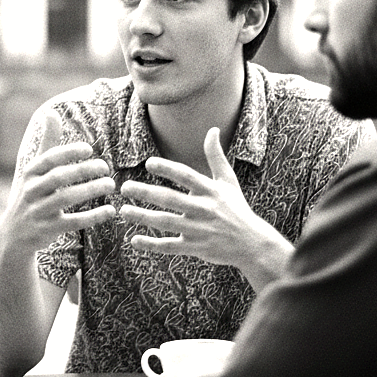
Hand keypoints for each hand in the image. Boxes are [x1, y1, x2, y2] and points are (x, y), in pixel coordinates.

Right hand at [0, 110, 116, 254]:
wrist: (14, 235)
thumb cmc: (30, 195)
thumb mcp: (34, 170)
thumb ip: (47, 143)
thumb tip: (51, 113)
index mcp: (30, 173)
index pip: (49, 159)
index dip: (68, 153)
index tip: (89, 149)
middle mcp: (31, 191)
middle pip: (58, 177)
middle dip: (83, 170)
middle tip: (106, 167)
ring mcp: (38, 211)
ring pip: (65, 198)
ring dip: (90, 190)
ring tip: (110, 185)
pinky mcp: (48, 230)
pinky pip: (73, 222)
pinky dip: (93, 217)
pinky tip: (110, 210)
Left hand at [119, 127, 291, 288]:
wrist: (252, 244)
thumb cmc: (237, 209)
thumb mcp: (228, 181)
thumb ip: (216, 156)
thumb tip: (212, 129)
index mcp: (210, 191)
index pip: (186, 176)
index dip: (168, 169)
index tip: (148, 163)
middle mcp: (204, 209)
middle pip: (171, 199)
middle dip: (146, 193)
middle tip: (124, 187)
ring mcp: (199, 230)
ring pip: (166, 222)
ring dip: (143, 217)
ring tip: (123, 211)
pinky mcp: (195, 248)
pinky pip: (169, 247)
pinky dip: (152, 245)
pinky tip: (134, 240)